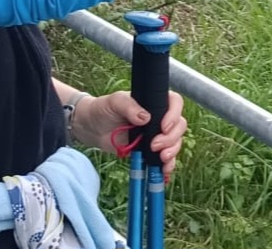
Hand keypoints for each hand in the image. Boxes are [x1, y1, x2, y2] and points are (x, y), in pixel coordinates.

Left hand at [72, 90, 187, 175]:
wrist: (92, 128)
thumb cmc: (103, 109)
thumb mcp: (114, 102)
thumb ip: (128, 106)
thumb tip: (145, 117)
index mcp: (154, 101)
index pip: (175, 103)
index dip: (174, 115)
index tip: (163, 127)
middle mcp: (159, 117)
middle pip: (178, 125)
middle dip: (171, 138)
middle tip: (154, 145)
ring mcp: (156, 134)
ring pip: (175, 142)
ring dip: (172, 151)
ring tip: (161, 159)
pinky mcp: (151, 150)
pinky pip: (166, 158)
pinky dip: (168, 165)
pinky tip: (164, 170)